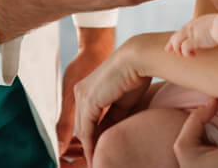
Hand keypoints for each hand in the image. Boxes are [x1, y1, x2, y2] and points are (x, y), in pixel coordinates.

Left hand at [73, 39, 151, 165]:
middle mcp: (80, 91)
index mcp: (88, 89)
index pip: (87, 118)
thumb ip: (112, 117)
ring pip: (83, 129)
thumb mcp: (121, 102)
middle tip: (96, 161)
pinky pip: (87, 129)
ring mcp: (82, 95)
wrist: (136, 59)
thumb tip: (108, 134)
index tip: (99, 152)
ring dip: (90, 147)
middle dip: (89, 144)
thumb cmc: (134, 76)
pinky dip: (91, 144)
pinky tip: (96, 155)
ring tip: (96, 163)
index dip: (93, 137)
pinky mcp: (87, 100)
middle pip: (82, 125)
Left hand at [165, 14, 216, 56]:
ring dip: (178, 50)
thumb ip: (212, 28)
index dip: (176, 36)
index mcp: (196, 23)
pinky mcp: (195, 40)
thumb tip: (216, 32)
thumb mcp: (216, 24)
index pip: (182, 30)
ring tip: (183, 56)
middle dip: (171, 43)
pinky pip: (184, 48)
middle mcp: (191, 26)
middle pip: (176, 35)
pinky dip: (186, 53)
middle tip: (167, 50)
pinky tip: (193, 55)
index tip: (171, 42)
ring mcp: (192, 33)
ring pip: (176, 41)